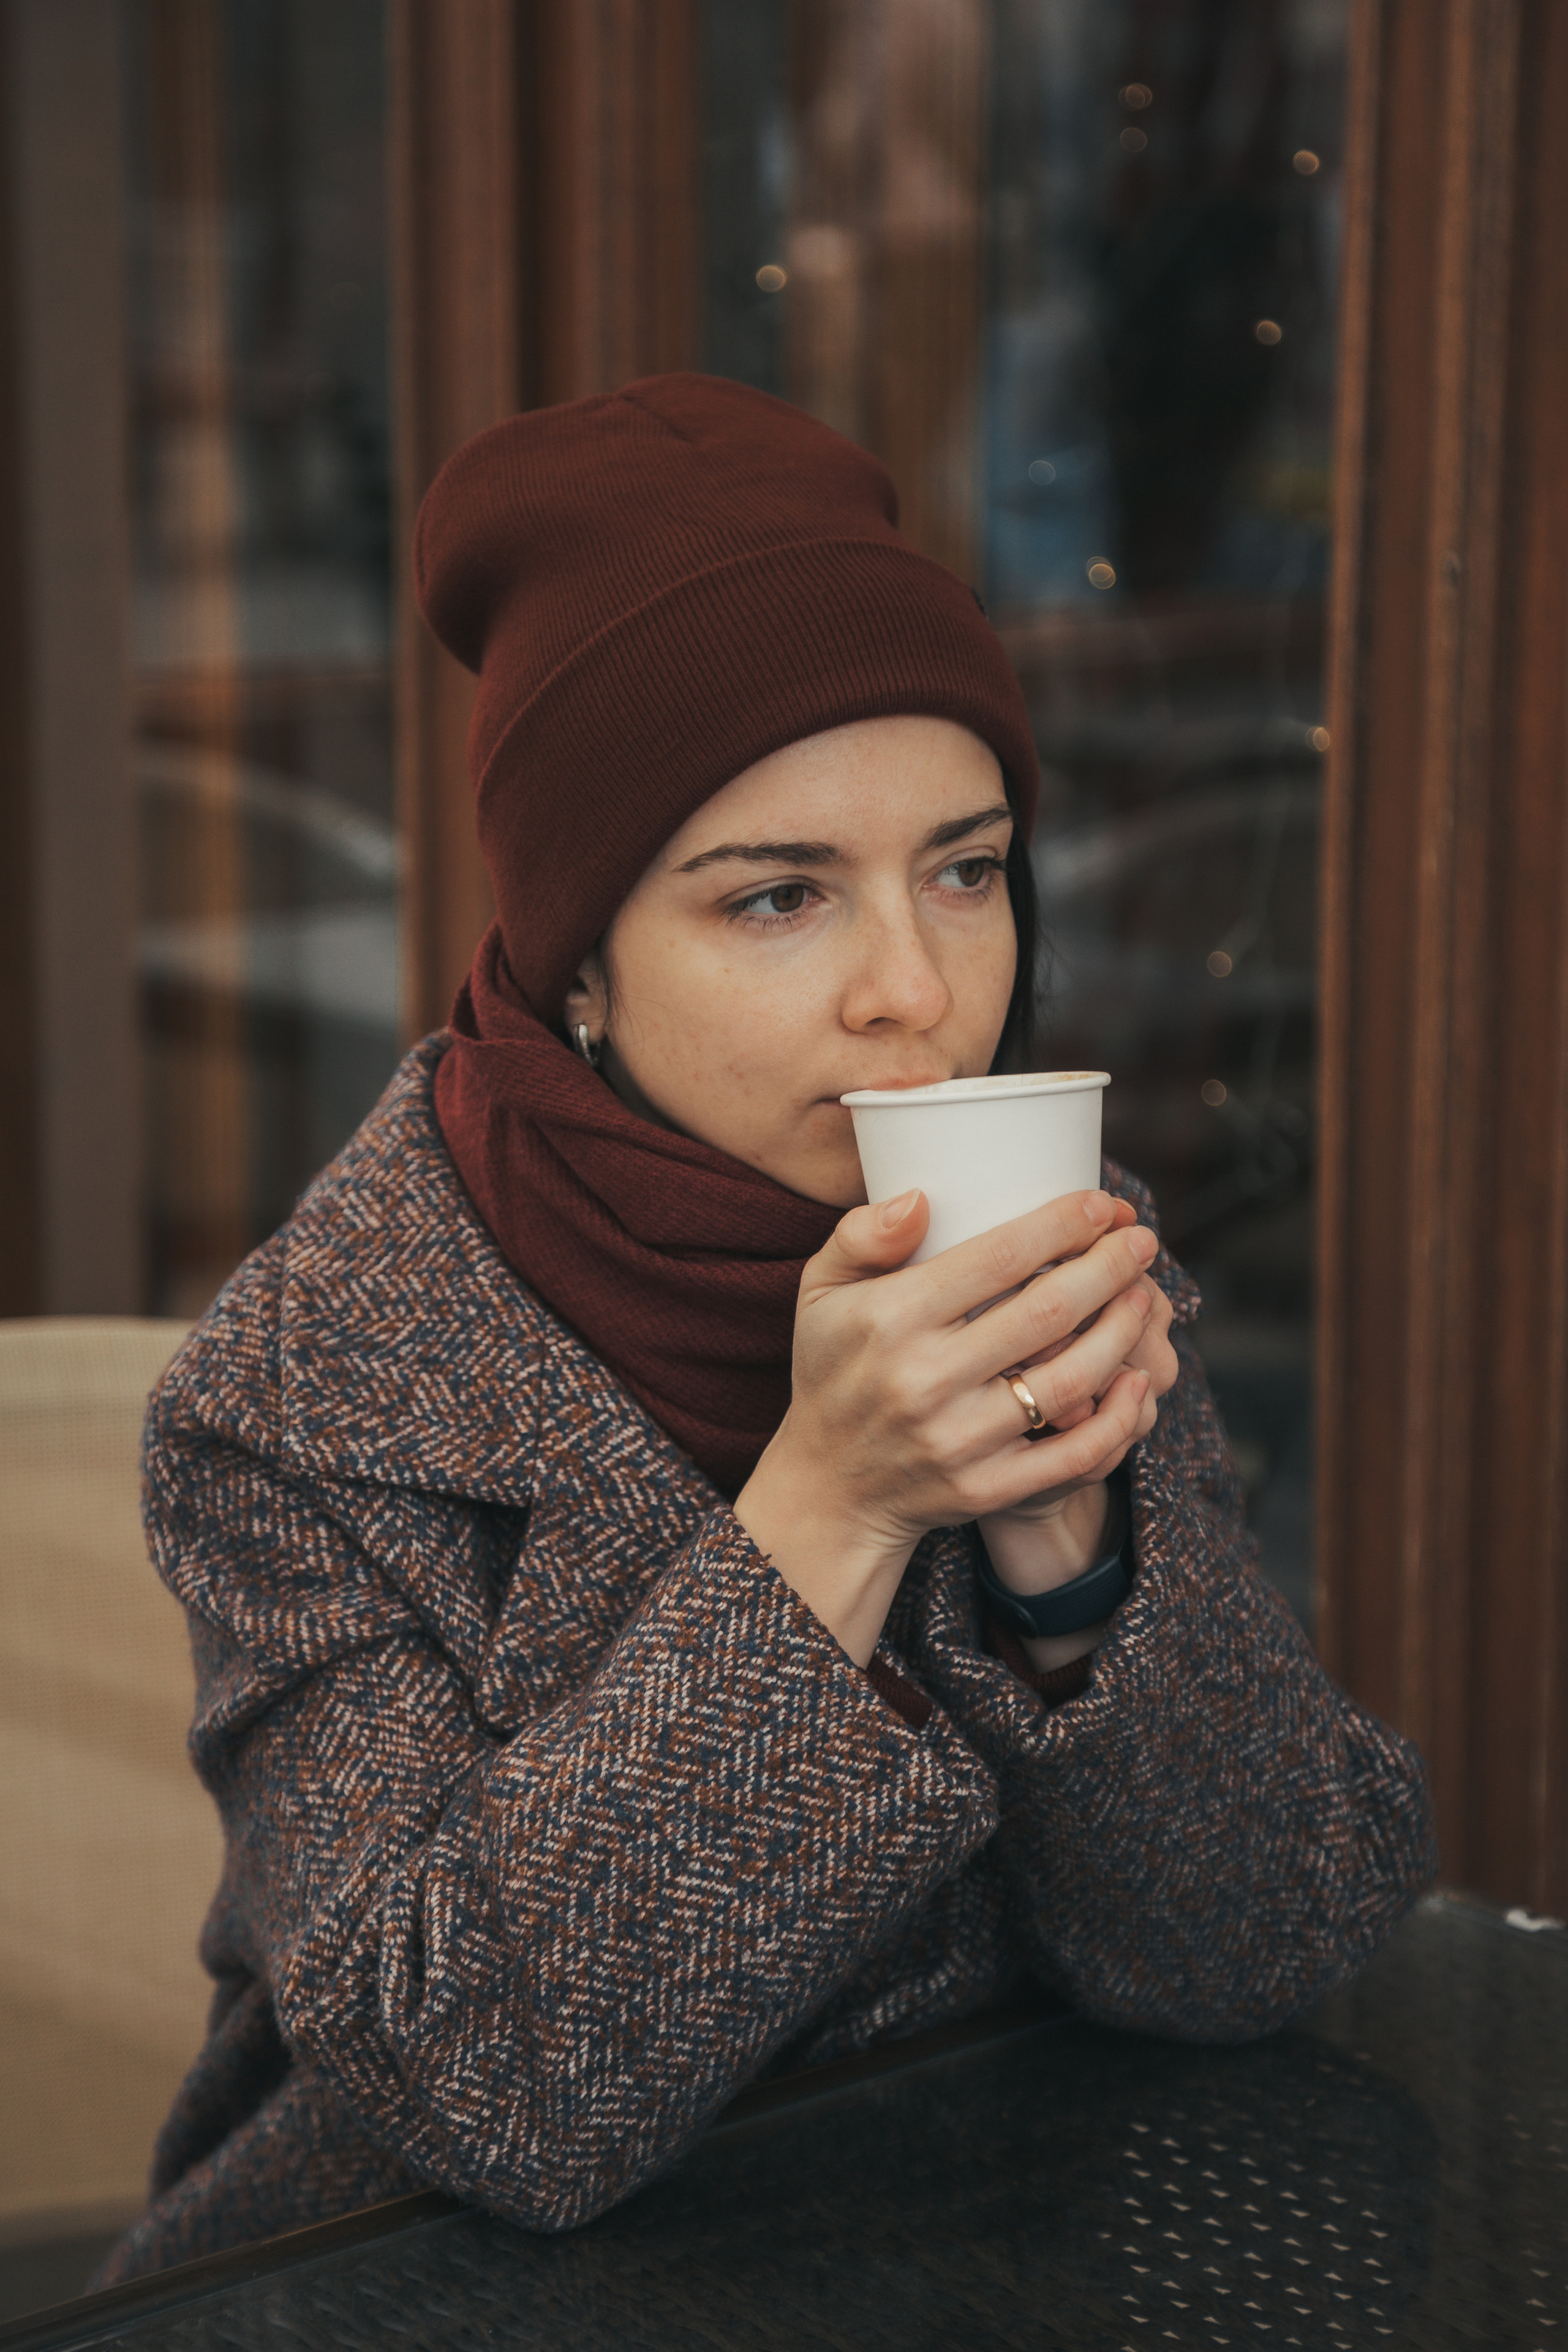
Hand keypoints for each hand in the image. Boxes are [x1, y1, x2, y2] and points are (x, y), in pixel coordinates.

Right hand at [734, 1188, 1164, 1665]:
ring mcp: (958, 1440)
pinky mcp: (986, 1489)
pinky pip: (1073, 1455)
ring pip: (1070, 1380)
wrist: (830, 1487)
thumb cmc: (834, 1370)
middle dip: (1109, 1267)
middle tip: (1141, 1239)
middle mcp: (924, 1380)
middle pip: (1047, 1313)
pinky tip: (1135, 1381)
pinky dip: (1117, 1418)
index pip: (997, 1258)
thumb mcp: (820, 1292)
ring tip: (1143, 1297)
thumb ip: (860, 1235)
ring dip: (1121, 1331)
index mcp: (889, 1319)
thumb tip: (921, 1198)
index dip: (1061, 1226)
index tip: (1101, 1203)